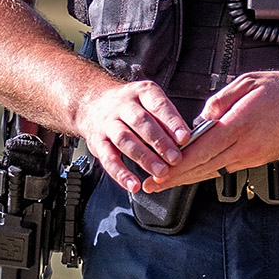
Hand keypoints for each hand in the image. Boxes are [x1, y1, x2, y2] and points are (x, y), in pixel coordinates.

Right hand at [75, 77, 191, 194]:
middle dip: (160, 141)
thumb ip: (166, 118)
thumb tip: (186, 139)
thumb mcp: (148, 101)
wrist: (91, 103)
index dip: (171, 122)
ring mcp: (108, 124)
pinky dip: (121, 174)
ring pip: (125, 139)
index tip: (184, 138)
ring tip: (160, 171)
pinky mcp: (97, 143)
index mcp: (141, 92)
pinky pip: (108, 159)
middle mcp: (122, 106)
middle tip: (175, 158)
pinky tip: (134, 185)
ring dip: (144, 157)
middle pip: (141, 123)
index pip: (158, 105)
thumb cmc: (129, 106)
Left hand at [141, 71, 278, 190]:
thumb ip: (222, 98)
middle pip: (202, 167)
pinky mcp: (259, 159)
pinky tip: (195, 173)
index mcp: (239, 125)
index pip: (199, 150)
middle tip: (152, 186)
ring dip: (189, 178)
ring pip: (214, 171)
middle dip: (174, 178)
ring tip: (167, 183)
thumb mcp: (251, 82)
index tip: (157, 172)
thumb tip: (202, 116)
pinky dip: (208, 172)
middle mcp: (244, 146)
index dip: (175, 165)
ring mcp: (252, 156)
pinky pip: (227, 167)